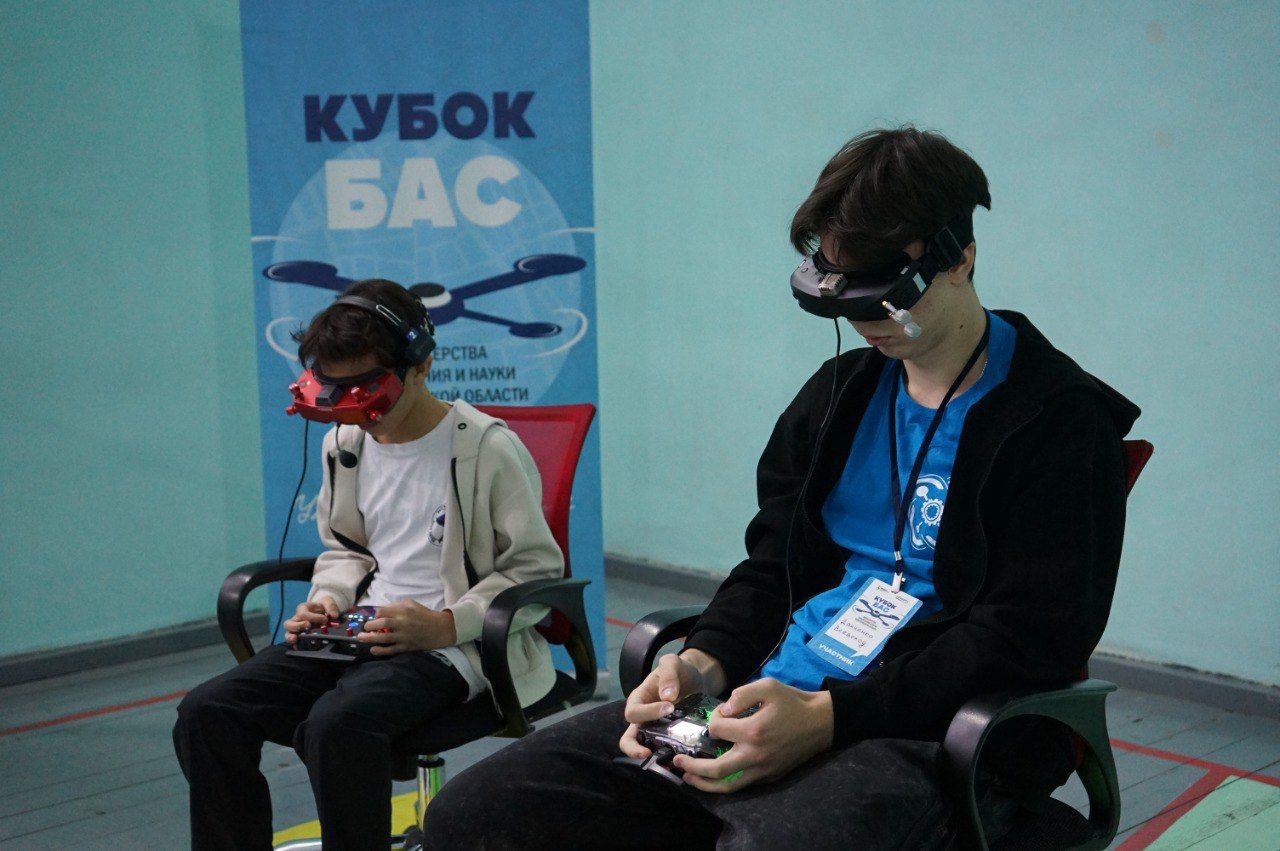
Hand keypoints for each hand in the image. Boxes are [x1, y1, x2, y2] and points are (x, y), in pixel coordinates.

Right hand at [283, 597, 339, 644]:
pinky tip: (298, 647)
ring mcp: (296, 629)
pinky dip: (295, 645)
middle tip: (308, 626)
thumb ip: (331, 607)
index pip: (303, 614)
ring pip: (288, 633)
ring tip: (295, 639)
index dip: (314, 617)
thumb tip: (334, 616)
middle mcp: (297, 619)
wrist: (323, 611)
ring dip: (290, 637)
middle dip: (297, 626)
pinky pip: (293, 642)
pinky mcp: (299, 636)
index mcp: (303, 609)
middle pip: (289, 623)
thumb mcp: (328, 602)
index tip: (325, 620)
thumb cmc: (323, 607)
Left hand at [358, 600, 456, 655]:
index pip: (383, 611)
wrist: (440, 629)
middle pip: (382, 623)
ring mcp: (404, 636)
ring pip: (384, 637)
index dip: (376, 614)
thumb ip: (396, 606)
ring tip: (361, 637)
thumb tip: (381, 611)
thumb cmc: (424, 615)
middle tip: (365, 628)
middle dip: (370, 625)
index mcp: (404, 610)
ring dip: (370, 638)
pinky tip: (373, 650)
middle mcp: (403, 623)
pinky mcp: (407, 646)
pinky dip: (381, 651)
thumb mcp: (412, 604)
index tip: (375, 617)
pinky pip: (391, 649)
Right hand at [618, 651, 721, 758]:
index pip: (634, 711)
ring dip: (648, 756)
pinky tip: (679, 757)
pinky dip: (667, 756)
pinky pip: (662, 749)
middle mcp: (642, 717)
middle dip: (634, 747)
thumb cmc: (679, 671)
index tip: (669, 707)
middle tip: (648, 753)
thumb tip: (667, 696)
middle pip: (628, 738)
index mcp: (639, 698)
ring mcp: (654, 729)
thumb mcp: (673, 663)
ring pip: (642, 748)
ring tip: (661, 760)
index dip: (648, 712)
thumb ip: (668, 673)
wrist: (694, 680)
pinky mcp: (668, 737)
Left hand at [673, 677, 833, 793]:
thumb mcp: (767, 686)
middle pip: (716, 770)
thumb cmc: (794, 702)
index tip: (720, 714)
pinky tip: (714, 779)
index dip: (713, 720)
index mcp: (753, 730)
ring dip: (705, 784)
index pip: (718, 730)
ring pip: (729, 785)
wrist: (822, 722)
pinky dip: (726, 784)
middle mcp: (756, 755)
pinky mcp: (770, 777)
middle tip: (677, 761)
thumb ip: (741, 694)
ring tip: (689, 778)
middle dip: (693, 766)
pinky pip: (743, 785)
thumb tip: (724, 710)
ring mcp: (764, 769)